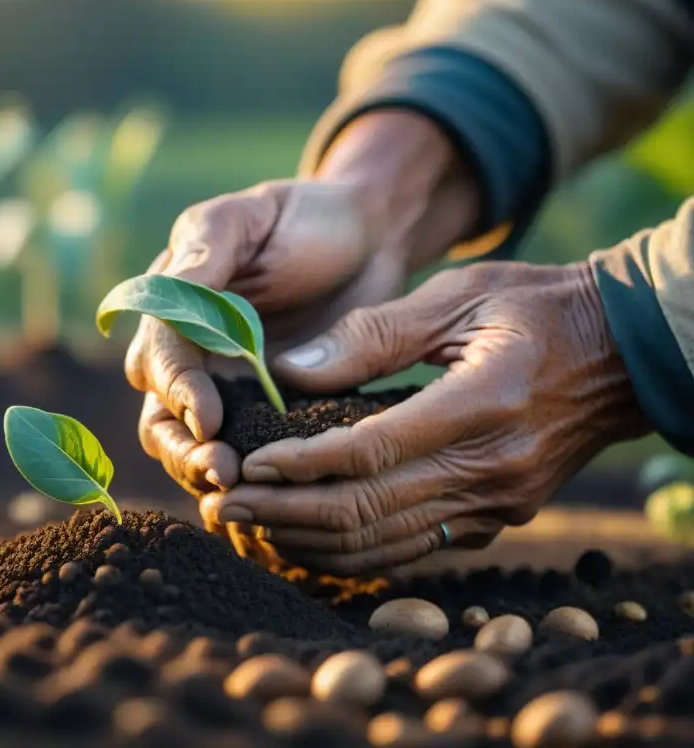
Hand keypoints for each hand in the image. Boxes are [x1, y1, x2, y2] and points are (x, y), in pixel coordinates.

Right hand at [126, 111, 480, 555]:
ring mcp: (226, 392)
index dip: (177, 391)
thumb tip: (176, 303)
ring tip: (239, 489)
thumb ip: (206, 250)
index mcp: (172, 309)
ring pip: (193, 447)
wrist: (366, 237)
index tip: (208, 417)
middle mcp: (189, 358)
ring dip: (206, 472)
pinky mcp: (267, 417)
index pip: (157, 358)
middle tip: (221, 469)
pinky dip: (249, 479)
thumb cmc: (301, 218)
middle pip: (161, 418)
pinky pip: (246, 455)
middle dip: (183, 448)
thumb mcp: (248, 216)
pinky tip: (269, 497)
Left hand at [203, 261, 647, 574]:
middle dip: (286, 513)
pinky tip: (306, 541)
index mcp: (483, 404)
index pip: (371, 451)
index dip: (302, 465)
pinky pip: (411, 547)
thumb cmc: (539, 308)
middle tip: (222, 506)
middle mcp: (492, 468)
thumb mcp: (458, 296)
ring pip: (385, 544)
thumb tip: (289, 370)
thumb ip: (372, 333)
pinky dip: (353, 550)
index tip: (248, 465)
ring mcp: (498, 503)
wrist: (624, 352)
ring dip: (308, 541)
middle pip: (368, 510)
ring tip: (247, 527)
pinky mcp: (496, 517)